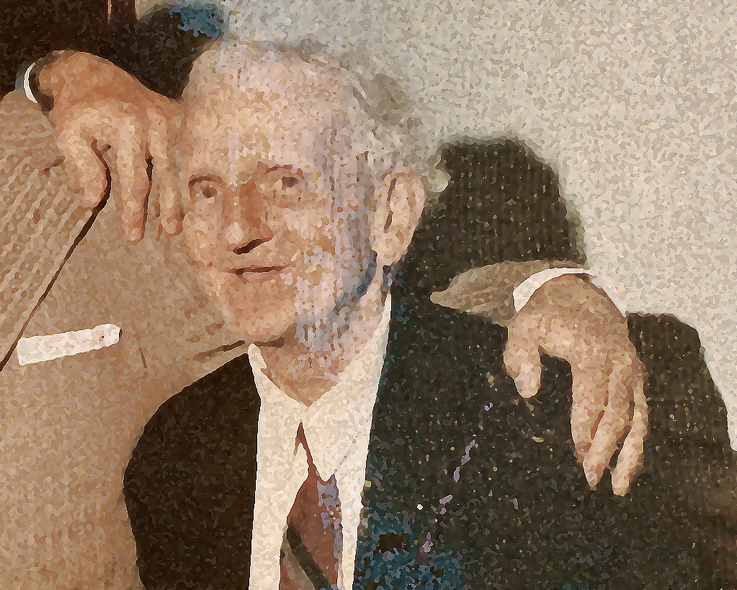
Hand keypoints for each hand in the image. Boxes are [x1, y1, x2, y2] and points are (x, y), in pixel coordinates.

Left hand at [36, 51, 181, 239]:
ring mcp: (173, 117)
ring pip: (185, 163)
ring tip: (187, 218)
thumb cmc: (79, 110)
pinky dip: (193, 172)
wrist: (93, 74)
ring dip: (186, 192)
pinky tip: (196, 193)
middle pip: (169, 174)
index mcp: (128, 127)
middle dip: (170, 205)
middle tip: (171, 231)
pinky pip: (190, 148)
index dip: (135, 210)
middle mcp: (156, 122)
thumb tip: (94, 201)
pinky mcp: (180, 115)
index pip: (136, 179)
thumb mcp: (68, 136)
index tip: (133, 235)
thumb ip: (83, 168)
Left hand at [503, 274, 646, 495]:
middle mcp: (620, 363)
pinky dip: (638, 441)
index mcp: (592, 352)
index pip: (592, 398)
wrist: (579, 294)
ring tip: (618, 487)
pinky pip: (642, 413)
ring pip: (638, 418)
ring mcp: (633, 370)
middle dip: (605, 450)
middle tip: (589, 479)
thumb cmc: (546, 316)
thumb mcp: (523, 327)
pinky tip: (628, 466)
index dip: (585, 429)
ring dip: (629, 454)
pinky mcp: (637, 377)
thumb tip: (528, 391)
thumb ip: (520, 356)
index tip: (576, 455)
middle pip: (618, 414)